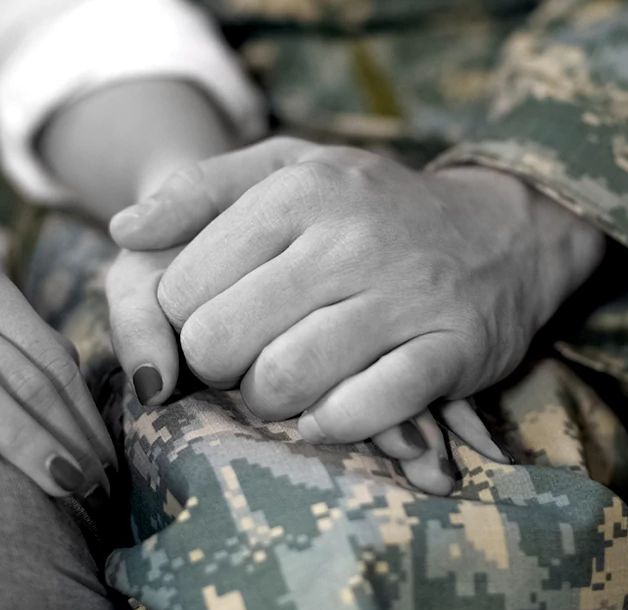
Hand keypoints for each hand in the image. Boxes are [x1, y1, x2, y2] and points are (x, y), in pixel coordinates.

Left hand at [109, 137, 603, 446]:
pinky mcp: (450, 351)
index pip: (183, 289)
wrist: (502, 230)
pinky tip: (328, 412)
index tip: (214, 320)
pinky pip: (365, 408)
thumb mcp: (289, 168)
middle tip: (241, 361)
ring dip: (268, 402)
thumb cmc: (372, 207)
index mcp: (298, 192)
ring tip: (281, 385)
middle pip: (221, 340)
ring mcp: (404, 296)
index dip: (181, 323)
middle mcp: (349, 239)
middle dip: (216, 368)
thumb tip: (125, 231)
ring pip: (285, 380)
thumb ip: (200, 190)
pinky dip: (332, 424)